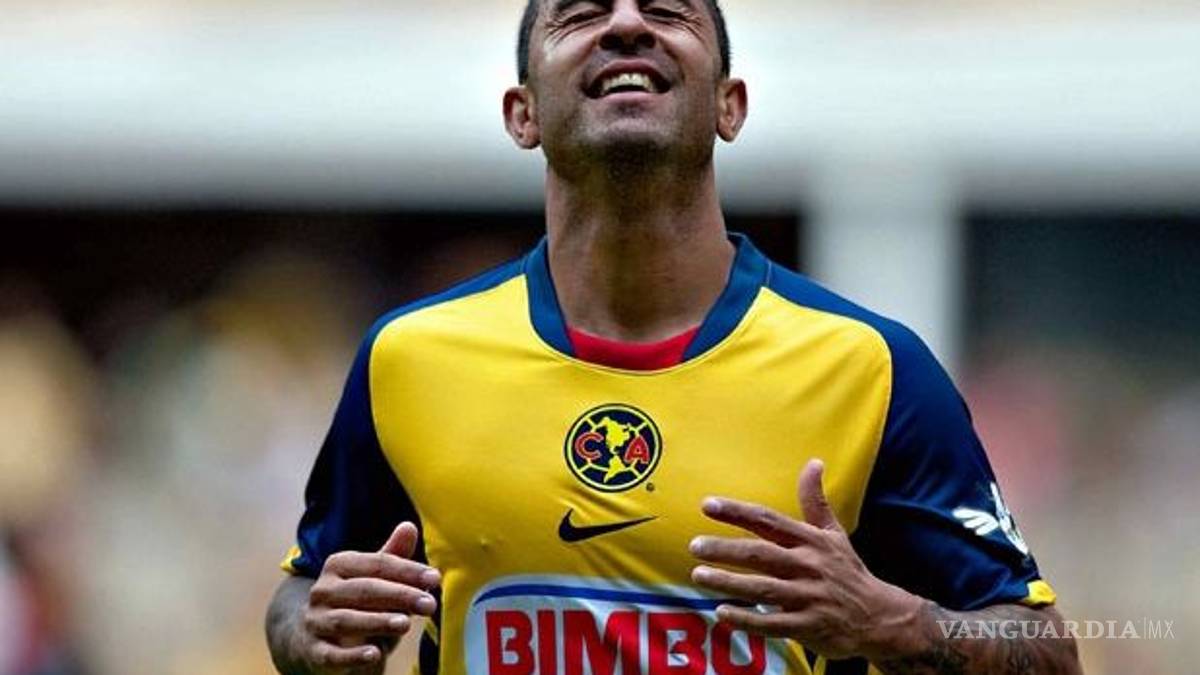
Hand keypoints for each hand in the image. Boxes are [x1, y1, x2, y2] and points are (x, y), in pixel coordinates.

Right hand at [300, 522, 440, 672]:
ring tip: (406, 623)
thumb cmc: (355, 604)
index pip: (377, 564)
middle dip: (400, 595)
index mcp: (339, 565)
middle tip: (429, 603)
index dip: (408, 570)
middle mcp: (323, 590)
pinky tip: (374, 654)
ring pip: (347, 620)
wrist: (315, 638)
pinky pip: (331, 654)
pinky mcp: (313, 651)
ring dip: (377, 621)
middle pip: (364, 590)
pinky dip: (352, 655)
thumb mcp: (375, 580)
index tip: (435, 578)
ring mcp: (315, 621)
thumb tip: (409, 526)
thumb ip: (392, 557)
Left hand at [689, 460, 922, 660]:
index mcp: (811, 541)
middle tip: (694, 546)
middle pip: (761, 554)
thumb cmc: (848, 571)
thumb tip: (814, 461)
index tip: (707, 505)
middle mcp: (808, 566)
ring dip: (729, 582)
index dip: (737, 512)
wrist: (881, 617)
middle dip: (725, 549)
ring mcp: (808, 597)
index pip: (769, 521)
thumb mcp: (834, 534)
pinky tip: (722, 613)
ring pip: (762, 587)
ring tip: (698, 575)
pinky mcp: (809, 626)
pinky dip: (747, 618)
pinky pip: (773, 622)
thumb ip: (815, 501)